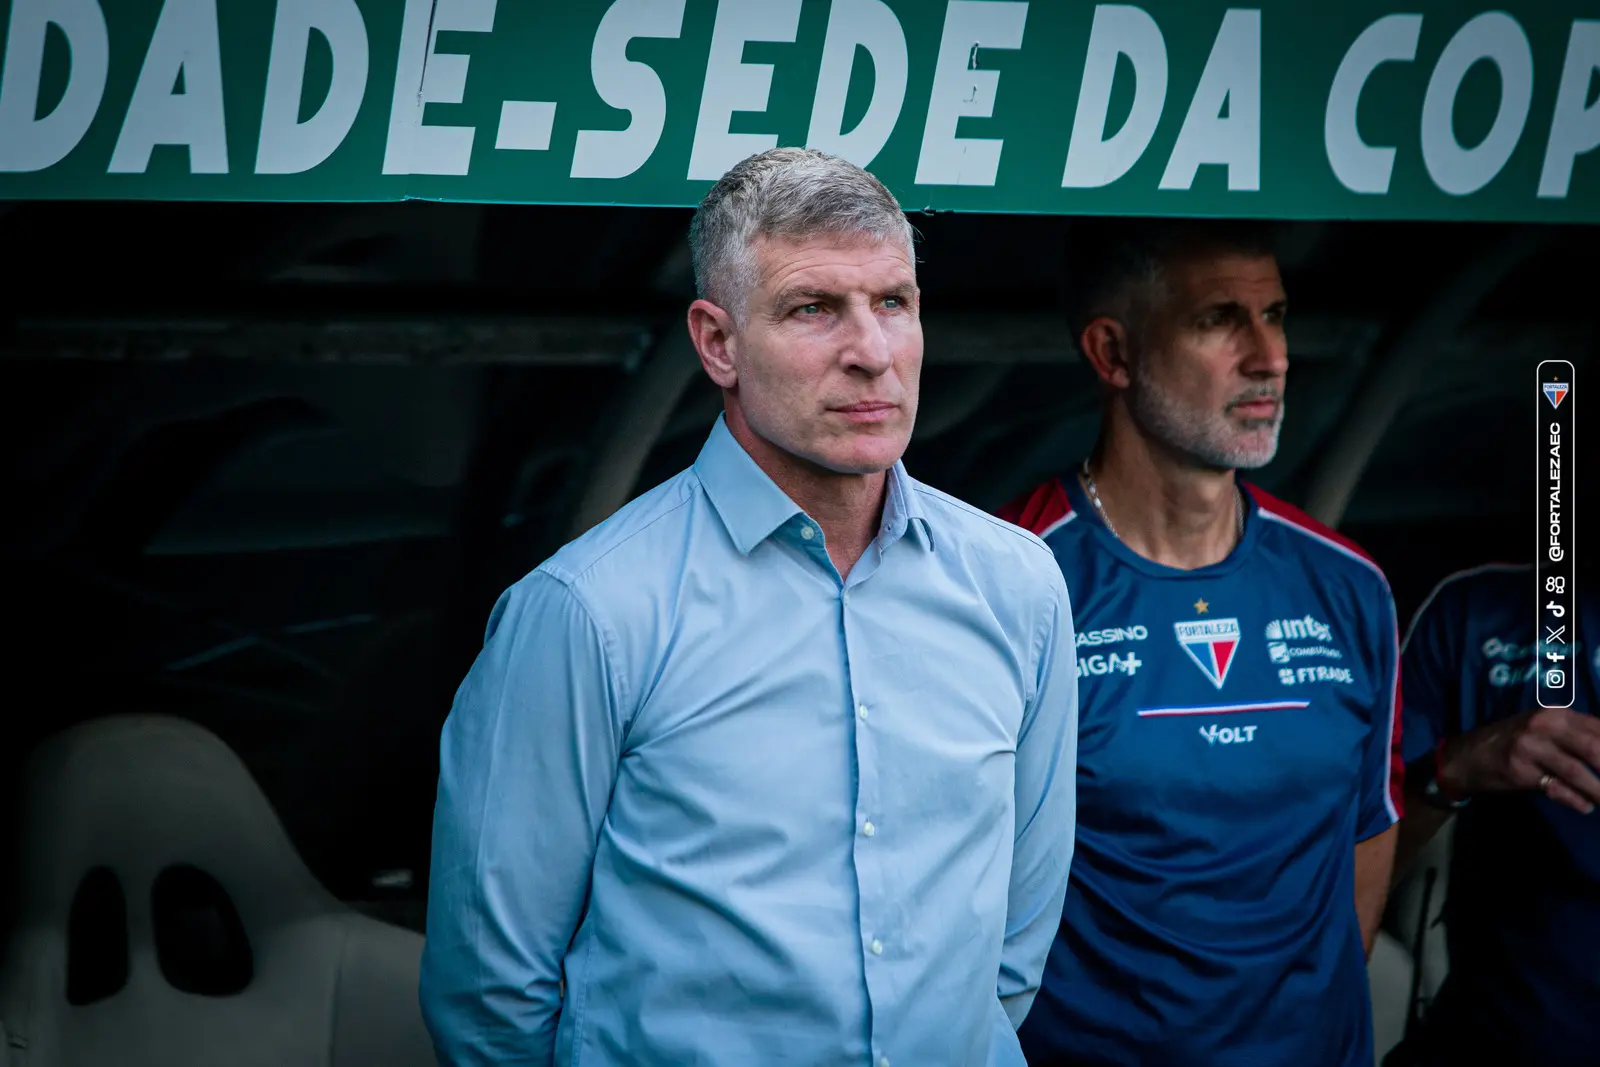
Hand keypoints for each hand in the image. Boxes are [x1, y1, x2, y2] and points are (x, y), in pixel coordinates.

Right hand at [1438, 707, 1599, 814]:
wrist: (1467, 756)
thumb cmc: (1514, 742)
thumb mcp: (1544, 729)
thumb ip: (1577, 735)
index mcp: (1556, 713)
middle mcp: (1543, 725)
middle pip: (1594, 748)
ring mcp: (1529, 747)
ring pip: (1577, 771)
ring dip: (1599, 791)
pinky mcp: (1519, 770)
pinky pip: (1556, 788)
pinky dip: (1575, 800)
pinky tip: (1585, 806)